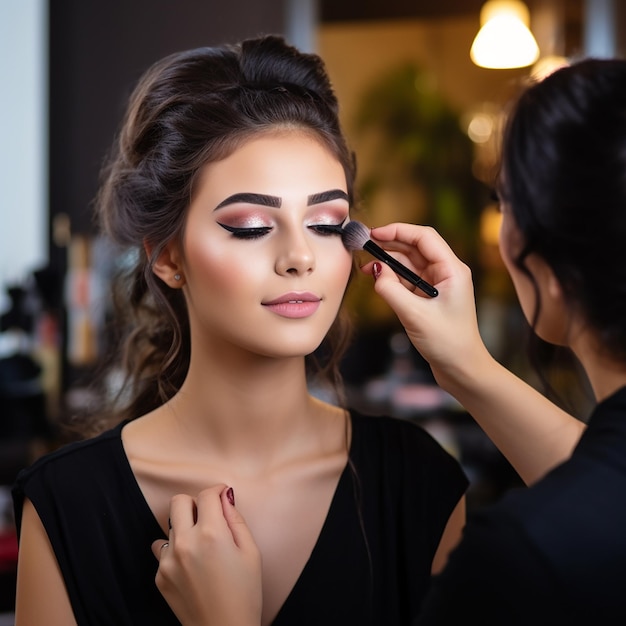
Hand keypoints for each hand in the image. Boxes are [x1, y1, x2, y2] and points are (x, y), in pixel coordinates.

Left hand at [152, 485, 261, 625]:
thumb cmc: (245, 594)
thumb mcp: (251, 552)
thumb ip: (236, 519)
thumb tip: (226, 497)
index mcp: (212, 534)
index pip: (207, 495)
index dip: (218, 492)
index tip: (223, 496)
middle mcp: (185, 543)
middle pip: (179, 501)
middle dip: (195, 503)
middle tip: (209, 516)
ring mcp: (168, 561)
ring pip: (171, 526)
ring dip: (185, 527)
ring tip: (201, 546)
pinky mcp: (160, 576)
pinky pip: (163, 550)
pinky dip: (176, 551)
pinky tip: (193, 566)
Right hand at [366, 223, 488, 388]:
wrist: (461, 369)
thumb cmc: (448, 343)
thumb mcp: (414, 315)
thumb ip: (391, 290)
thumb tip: (374, 271)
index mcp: (452, 270)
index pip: (424, 237)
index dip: (399, 231)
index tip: (375, 234)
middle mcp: (446, 273)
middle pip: (415, 248)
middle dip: (390, 245)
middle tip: (365, 247)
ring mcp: (437, 285)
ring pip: (409, 264)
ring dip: (388, 263)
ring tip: (366, 266)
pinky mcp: (429, 298)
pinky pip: (407, 280)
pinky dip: (392, 278)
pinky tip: (377, 280)